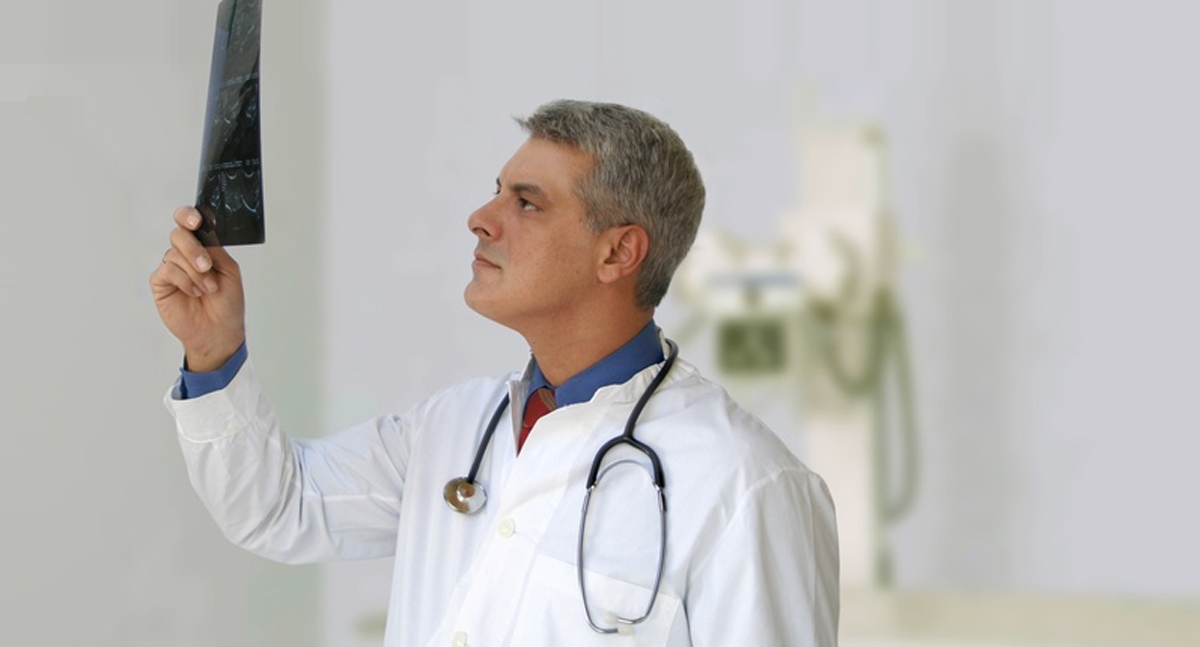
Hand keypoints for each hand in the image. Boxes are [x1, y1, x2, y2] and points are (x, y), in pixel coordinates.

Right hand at [150, 206, 245, 371]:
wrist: (220, 331)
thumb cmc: (227, 303)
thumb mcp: (230, 270)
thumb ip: (216, 249)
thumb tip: (202, 233)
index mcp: (202, 247)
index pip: (189, 223)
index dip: (188, 216)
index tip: (196, 222)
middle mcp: (185, 254)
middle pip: (179, 234)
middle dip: (194, 249)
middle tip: (207, 266)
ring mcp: (171, 268)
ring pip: (174, 254)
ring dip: (195, 272)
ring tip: (208, 289)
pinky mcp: (161, 283)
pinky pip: (167, 271)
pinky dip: (184, 281)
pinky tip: (194, 292)